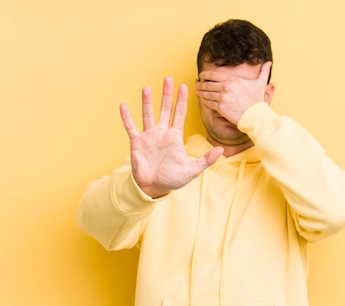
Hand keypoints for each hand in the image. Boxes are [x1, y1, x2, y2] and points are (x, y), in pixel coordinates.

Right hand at [120, 77, 223, 197]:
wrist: (154, 187)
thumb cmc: (173, 179)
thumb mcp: (192, 170)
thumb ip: (206, 160)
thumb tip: (221, 150)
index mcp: (174, 137)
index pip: (179, 114)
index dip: (182, 100)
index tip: (185, 86)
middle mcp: (162, 133)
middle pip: (165, 109)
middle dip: (167, 94)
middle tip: (168, 78)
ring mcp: (149, 136)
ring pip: (147, 114)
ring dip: (147, 102)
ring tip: (147, 88)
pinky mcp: (137, 143)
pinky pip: (131, 127)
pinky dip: (126, 117)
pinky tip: (123, 105)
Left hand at [195, 61, 271, 123]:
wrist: (255, 115)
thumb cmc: (257, 100)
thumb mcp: (261, 83)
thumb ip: (263, 72)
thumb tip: (269, 62)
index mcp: (233, 79)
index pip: (214, 74)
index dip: (205, 75)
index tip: (201, 76)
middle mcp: (226, 86)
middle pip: (207, 83)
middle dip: (200, 84)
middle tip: (197, 84)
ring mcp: (222, 97)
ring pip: (206, 93)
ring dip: (200, 92)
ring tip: (197, 91)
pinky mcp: (220, 107)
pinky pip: (208, 102)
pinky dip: (203, 100)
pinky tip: (201, 99)